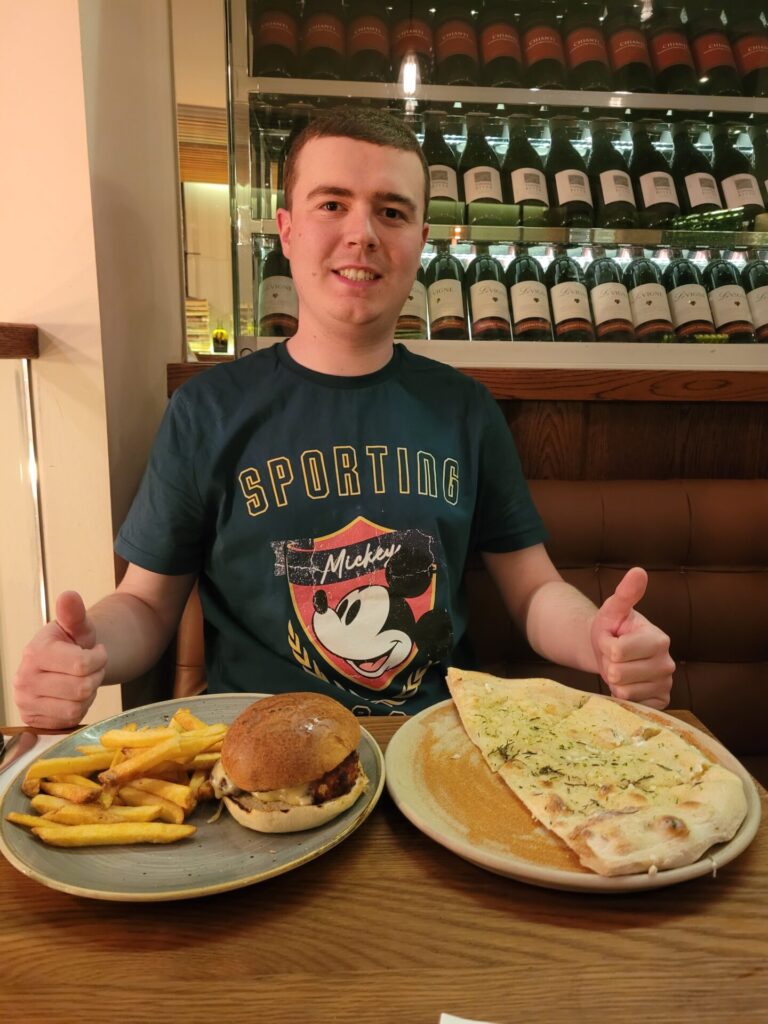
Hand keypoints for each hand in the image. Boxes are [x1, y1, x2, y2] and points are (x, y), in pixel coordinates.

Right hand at [13, 591, 107, 728]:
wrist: (61, 664)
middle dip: (95, 676)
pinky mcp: (33, 719)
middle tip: (91, 668)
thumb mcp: (77, 627)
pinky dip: (80, 708)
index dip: (99, 659)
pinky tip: (73, 694)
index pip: (82, 665)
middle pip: (81, 688)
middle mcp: (24, 679)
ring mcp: (26, 702)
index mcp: (35, 652)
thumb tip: (69, 596)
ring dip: (88, 694)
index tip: (96, 652)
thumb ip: (75, 613)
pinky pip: (70, 720)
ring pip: (77, 707)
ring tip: (82, 680)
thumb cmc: (71, 644)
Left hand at [590, 567, 674, 709]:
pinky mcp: (661, 702)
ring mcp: (666, 684)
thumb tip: (639, 571)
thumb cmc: (612, 628)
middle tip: (614, 657)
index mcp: (659, 639)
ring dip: (613, 681)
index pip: (617, 651)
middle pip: (618, 673)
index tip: (611, 639)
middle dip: (608, 664)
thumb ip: (625, 593)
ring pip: (623, 691)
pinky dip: (622, 696)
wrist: (612, 651)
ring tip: (620, 668)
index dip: (605, 646)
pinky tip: (628, 683)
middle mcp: (667, 663)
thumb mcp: (613, 609)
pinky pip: (632, 705)